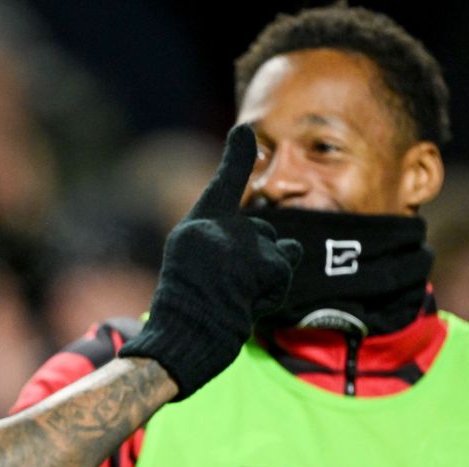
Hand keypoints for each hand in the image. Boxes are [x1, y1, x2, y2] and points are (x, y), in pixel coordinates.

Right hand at [118, 124, 300, 399]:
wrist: (187, 336)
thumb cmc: (185, 308)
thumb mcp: (195, 268)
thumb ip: (225, 245)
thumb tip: (282, 246)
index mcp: (198, 226)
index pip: (224, 183)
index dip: (237, 155)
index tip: (246, 129)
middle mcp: (221, 227)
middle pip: (259, 231)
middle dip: (255, 257)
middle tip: (227, 288)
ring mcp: (245, 242)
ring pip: (276, 248)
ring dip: (267, 269)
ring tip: (241, 294)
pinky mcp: (269, 262)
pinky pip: (283, 268)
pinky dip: (274, 287)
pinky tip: (252, 301)